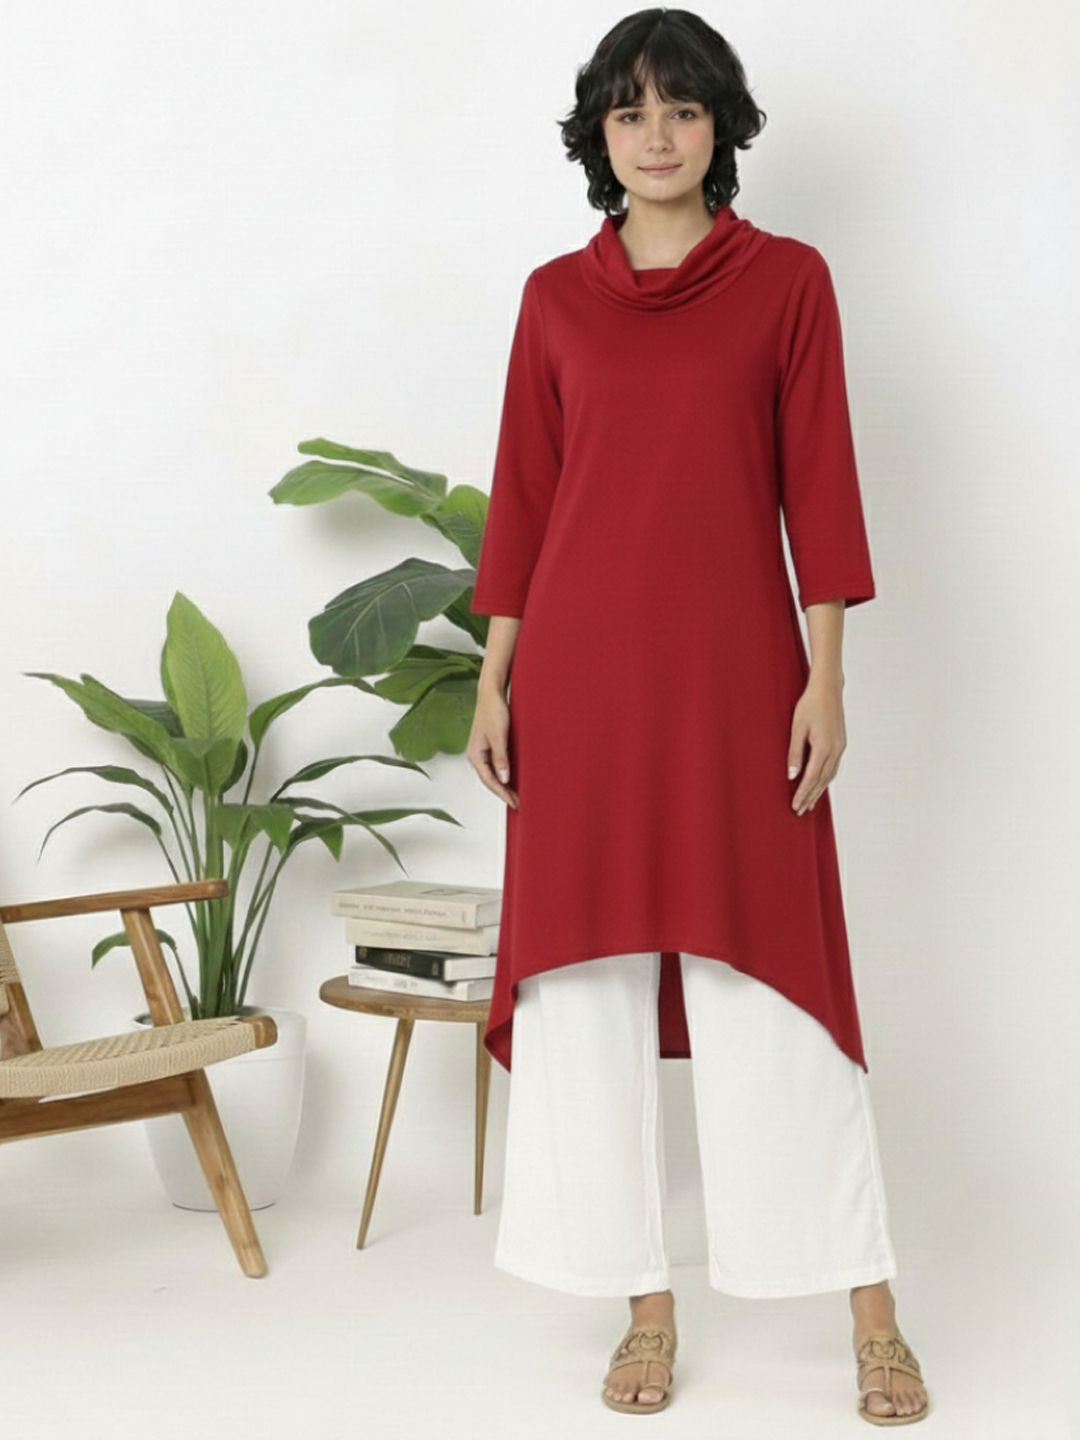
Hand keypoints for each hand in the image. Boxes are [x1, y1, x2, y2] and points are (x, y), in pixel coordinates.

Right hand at [467, 683, 518, 808]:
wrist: (492, 693)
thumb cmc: (493, 710)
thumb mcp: (499, 736)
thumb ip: (501, 758)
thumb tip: (504, 778)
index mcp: (475, 755)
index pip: (489, 780)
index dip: (502, 793)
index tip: (514, 802)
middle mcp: (477, 755)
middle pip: (490, 779)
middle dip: (503, 792)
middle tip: (518, 803)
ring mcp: (483, 751)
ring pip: (493, 773)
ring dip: (504, 784)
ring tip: (517, 794)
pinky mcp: (490, 745)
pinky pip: (497, 765)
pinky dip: (505, 773)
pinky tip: (513, 777)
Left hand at [787, 677, 845, 815]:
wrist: (828, 689)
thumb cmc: (809, 706)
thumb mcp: (797, 728)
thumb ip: (794, 753)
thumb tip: (791, 776)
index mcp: (823, 747)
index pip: (811, 778)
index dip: (802, 793)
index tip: (795, 806)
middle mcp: (835, 750)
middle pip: (821, 781)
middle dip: (810, 797)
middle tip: (800, 811)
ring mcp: (840, 747)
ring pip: (829, 776)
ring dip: (819, 790)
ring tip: (809, 803)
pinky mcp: (841, 744)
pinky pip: (833, 767)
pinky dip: (825, 779)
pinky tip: (820, 784)